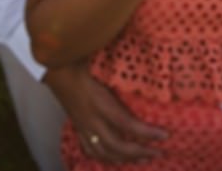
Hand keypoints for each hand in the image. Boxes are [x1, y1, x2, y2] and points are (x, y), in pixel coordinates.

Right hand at [43, 64, 165, 163]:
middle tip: (158, 151)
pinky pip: (91, 150)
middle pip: (117, 145)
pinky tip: (117, 160)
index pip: (126, 123)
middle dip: (140, 152)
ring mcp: (83, 126)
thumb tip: (149, 65)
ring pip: (104, 152)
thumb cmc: (82, 61)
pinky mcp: (78, 128)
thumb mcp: (104, 65)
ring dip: (126, 159)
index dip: (146, 133)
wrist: (56, 68)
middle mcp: (91, 119)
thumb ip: (123, 69)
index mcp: (100, 102)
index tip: (164, 135)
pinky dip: (106, 158)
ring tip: (144, 158)